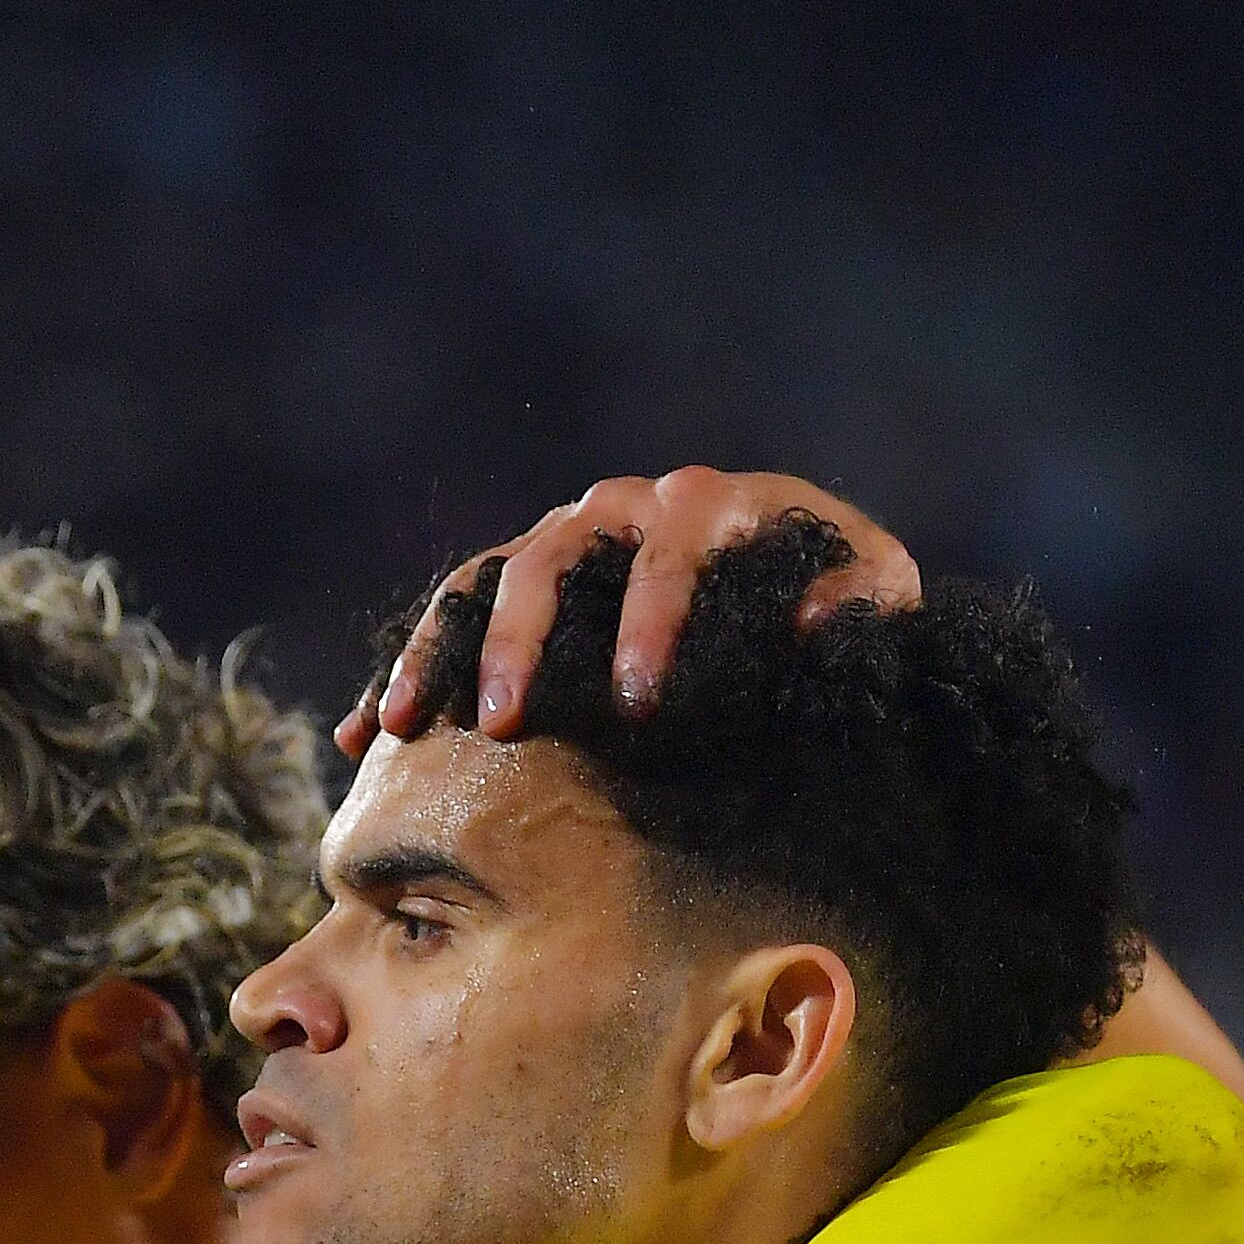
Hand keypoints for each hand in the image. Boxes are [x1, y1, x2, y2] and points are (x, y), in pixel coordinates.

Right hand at [339, 468, 920, 753]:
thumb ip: (863, 598)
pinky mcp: (531, 585)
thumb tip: (810, 621)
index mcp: (704, 505)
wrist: (798, 569)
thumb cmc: (842, 587)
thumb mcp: (879, 586)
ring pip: (482, 580)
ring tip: (404, 727)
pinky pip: (452, 617)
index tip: (640, 701)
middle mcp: (620, 511)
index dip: (652, 623)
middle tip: (503, 725)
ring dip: (438, 651)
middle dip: (518, 642)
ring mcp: (566, 543)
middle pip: (546, 558)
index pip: (669, 554)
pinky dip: (409, 672)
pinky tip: (364, 738)